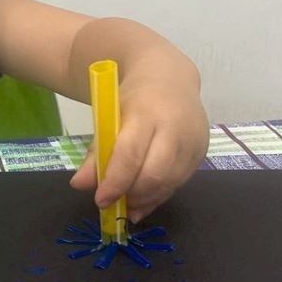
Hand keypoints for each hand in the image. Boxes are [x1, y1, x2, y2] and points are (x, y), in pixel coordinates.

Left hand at [70, 80, 208, 221]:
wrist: (170, 79)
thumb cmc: (133, 99)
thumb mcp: (109, 116)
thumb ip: (95, 151)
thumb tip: (79, 185)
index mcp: (147, 113)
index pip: (131, 154)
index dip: (115, 182)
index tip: (100, 200)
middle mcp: (176, 128)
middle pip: (155, 174)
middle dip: (132, 195)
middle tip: (114, 203)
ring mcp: (193, 141)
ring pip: (170, 183)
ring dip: (146, 200)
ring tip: (127, 203)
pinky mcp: (202, 152)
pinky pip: (180, 183)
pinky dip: (159, 195)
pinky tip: (144, 199)